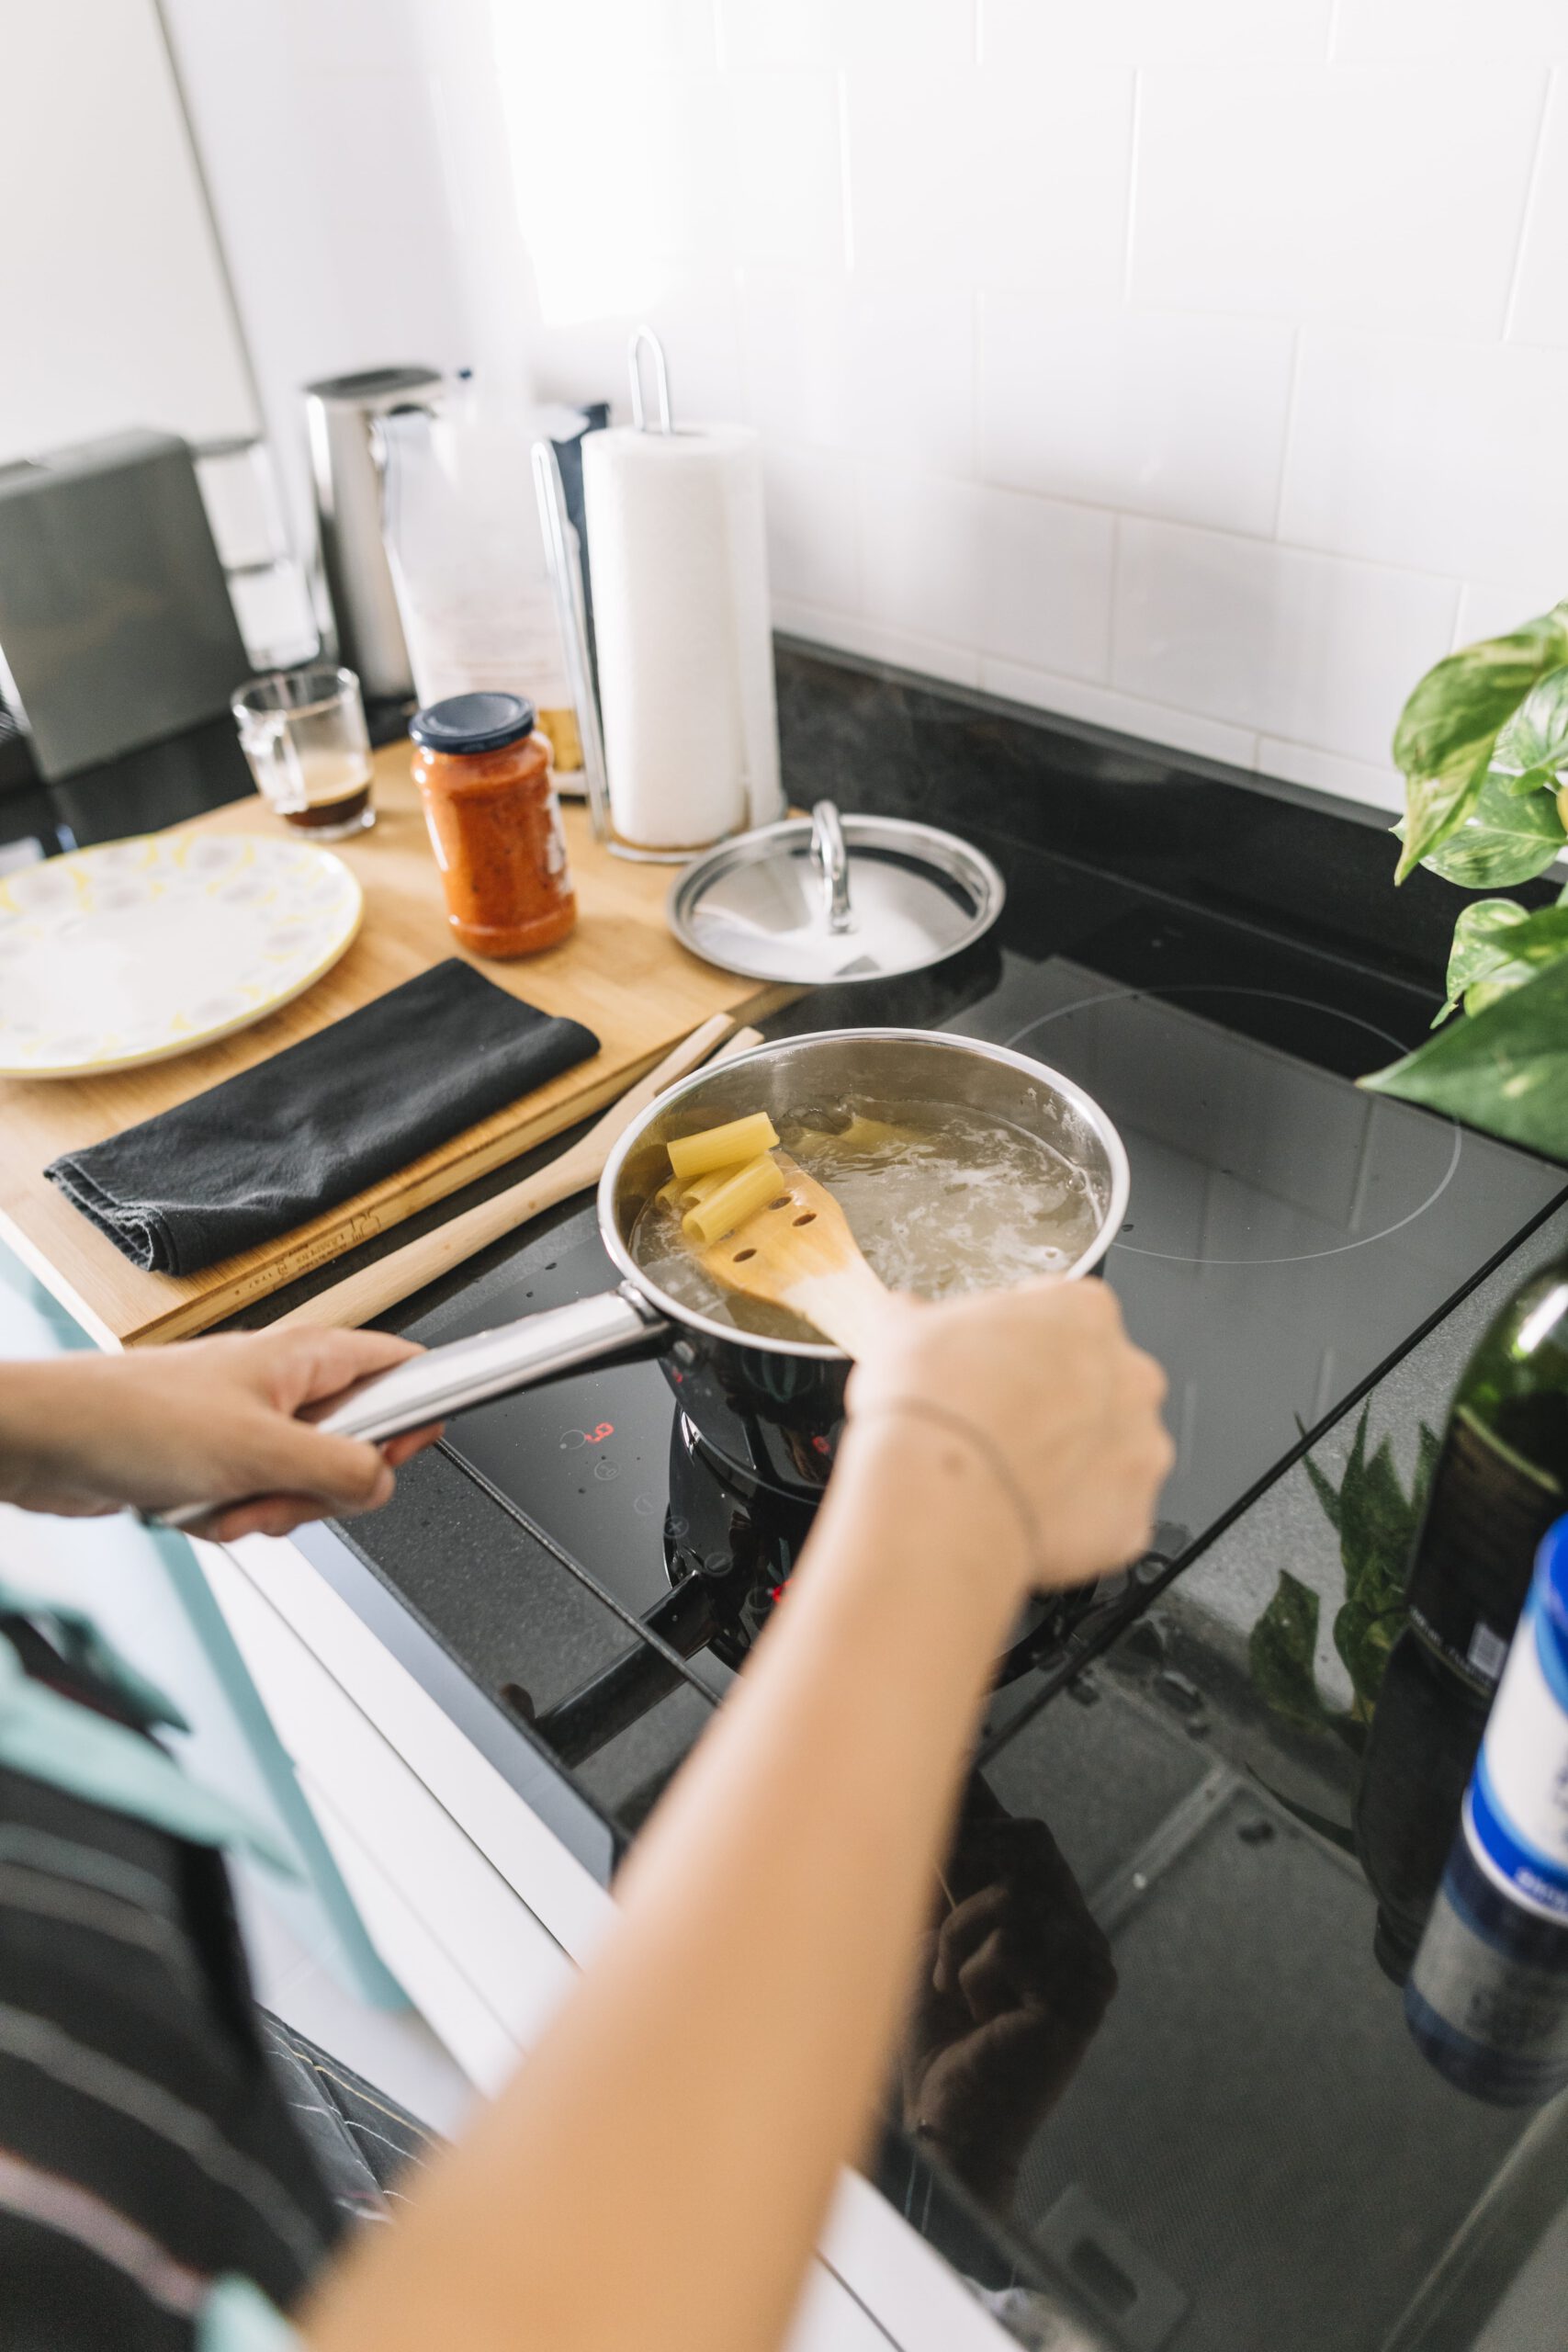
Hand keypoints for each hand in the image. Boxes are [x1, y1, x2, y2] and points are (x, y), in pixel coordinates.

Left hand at [0, 1327, 441, 1540]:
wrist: (48, 1441)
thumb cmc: (135, 1420)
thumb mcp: (263, 1452)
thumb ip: (343, 1469)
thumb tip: (386, 1482)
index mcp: (307, 1357)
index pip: (400, 1369)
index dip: (415, 1413)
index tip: (407, 1453)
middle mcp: (282, 1386)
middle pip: (354, 1449)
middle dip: (318, 1491)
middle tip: (281, 1489)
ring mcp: (249, 1423)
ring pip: (302, 1485)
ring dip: (267, 1510)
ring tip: (224, 1498)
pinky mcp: (215, 1458)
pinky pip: (255, 1501)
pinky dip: (230, 1516)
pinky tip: (195, 1506)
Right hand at [847, 1278, 1172, 1599]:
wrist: (942, 1494)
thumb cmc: (935, 1408)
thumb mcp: (903, 1330)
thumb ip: (921, 1318)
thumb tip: (906, 1319)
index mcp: (1085, 1314)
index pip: (1064, 1314)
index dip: (1020, 1342)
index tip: (991, 1361)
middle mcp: (1130, 1377)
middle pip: (1097, 1383)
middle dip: (1054, 1402)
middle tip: (997, 1421)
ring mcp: (1140, 1451)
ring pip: (1108, 1452)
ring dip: (1068, 1461)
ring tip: (1005, 1474)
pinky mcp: (1131, 1519)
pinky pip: (1104, 1516)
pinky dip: (1069, 1519)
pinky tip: (1021, 1513)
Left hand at [900, 1808, 1115, 2209]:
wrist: (949, 2128)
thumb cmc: (942, 2045)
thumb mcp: (943, 1941)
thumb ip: (955, 1878)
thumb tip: (943, 1792)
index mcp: (1057, 1925)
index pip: (1029, 1839)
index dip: (989, 1803)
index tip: (956, 1752)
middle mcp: (1083, 1940)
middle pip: (1028, 1844)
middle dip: (967, 1882)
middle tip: (943, 1944)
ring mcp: (1089, 1968)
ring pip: (1011, 1892)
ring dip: (959, 1942)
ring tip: (958, 1993)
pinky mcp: (1079, 2000)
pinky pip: (1010, 1942)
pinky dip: (972, 1977)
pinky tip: (983, 2019)